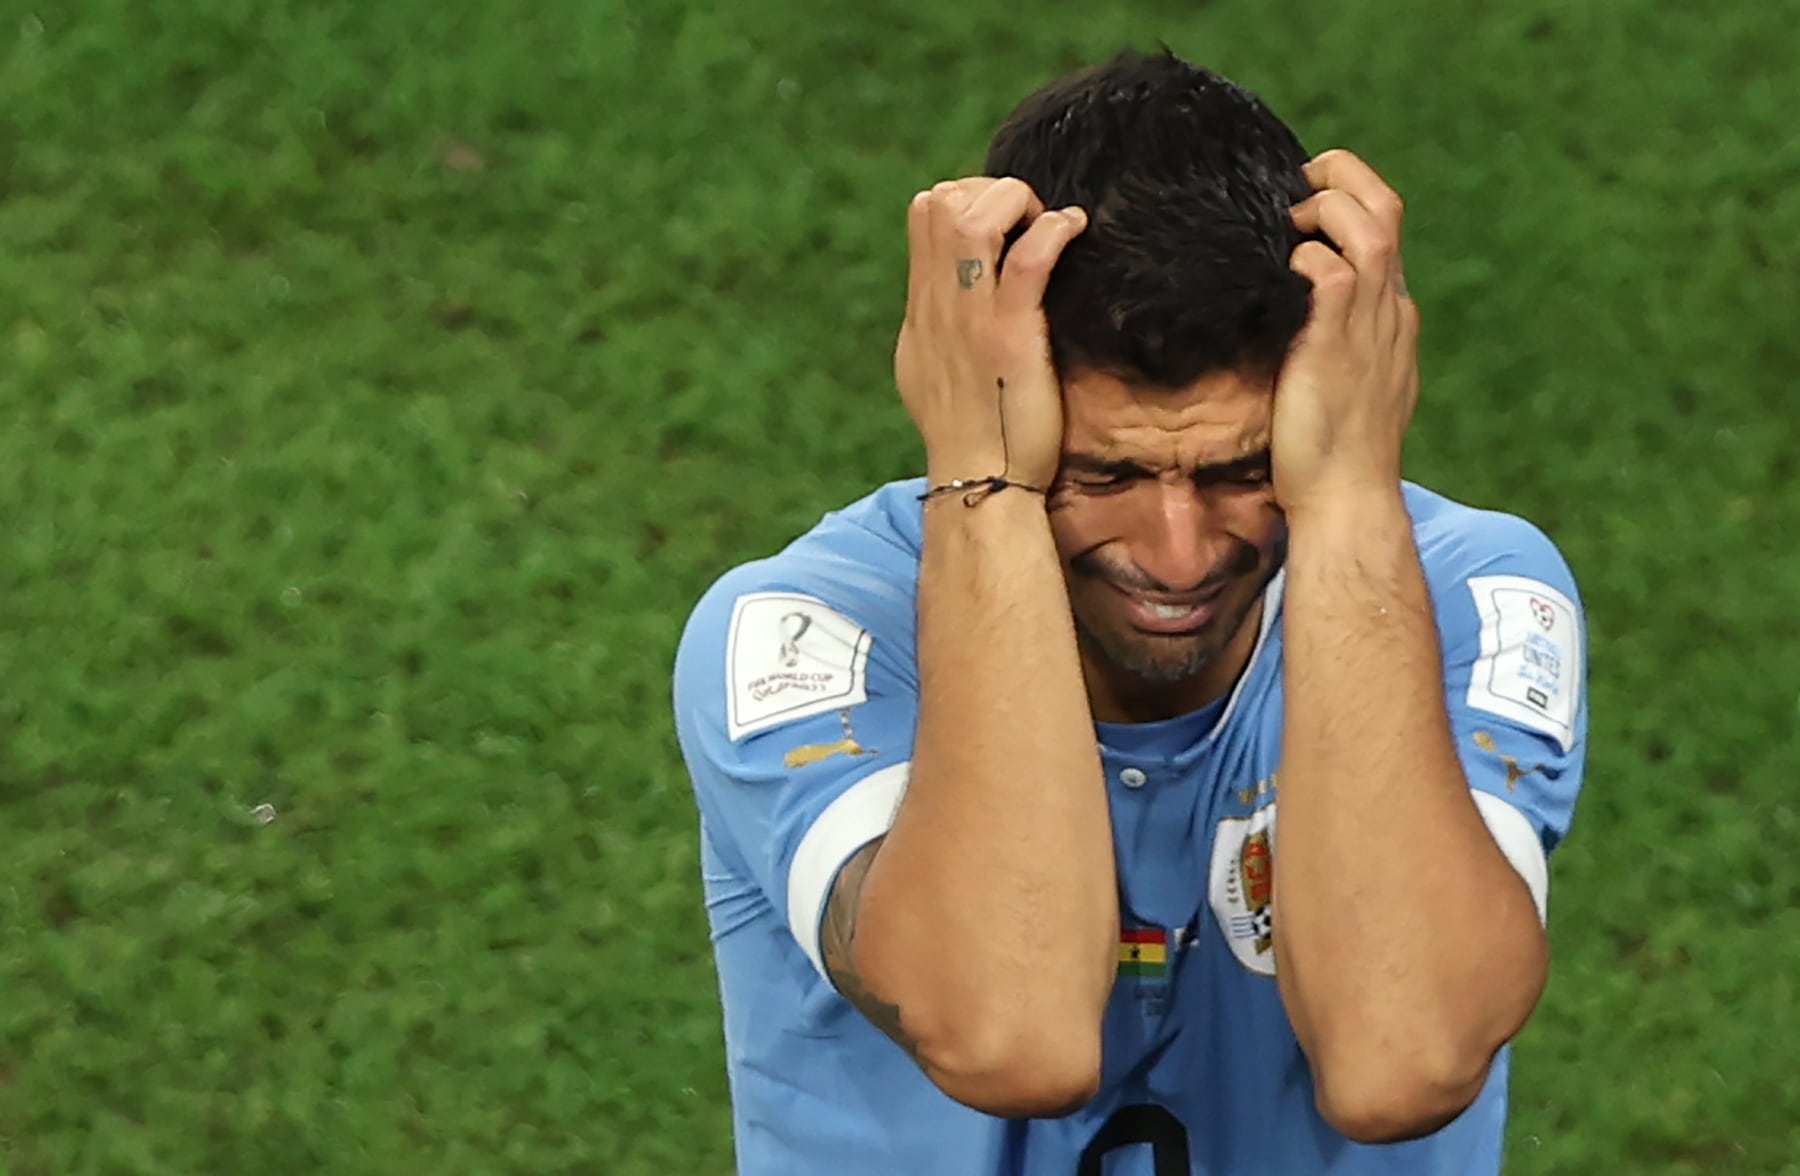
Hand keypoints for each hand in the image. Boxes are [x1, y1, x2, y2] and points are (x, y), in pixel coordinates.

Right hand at [893, 177, 1088, 489]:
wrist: (980, 485)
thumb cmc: (973, 436)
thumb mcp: (934, 371)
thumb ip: (941, 327)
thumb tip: (948, 300)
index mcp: (923, 310)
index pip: (923, 213)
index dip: (968, 195)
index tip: (1006, 218)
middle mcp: (938, 305)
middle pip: (939, 202)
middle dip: (989, 189)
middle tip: (1029, 218)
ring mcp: (971, 318)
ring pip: (970, 217)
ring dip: (1015, 202)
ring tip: (1047, 223)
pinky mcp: (1009, 336)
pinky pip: (1027, 259)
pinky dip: (1053, 230)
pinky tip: (1074, 230)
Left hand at [1271, 150, 1420, 516]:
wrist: (1346, 499)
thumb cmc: (1331, 454)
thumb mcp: (1342, 385)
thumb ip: (1330, 344)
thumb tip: (1287, 320)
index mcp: (1392, 316)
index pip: (1383, 230)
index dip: (1346, 201)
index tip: (1301, 203)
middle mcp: (1389, 310)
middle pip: (1386, 208)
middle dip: (1343, 176)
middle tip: (1294, 184)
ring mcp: (1370, 325)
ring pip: (1369, 227)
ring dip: (1325, 207)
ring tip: (1285, 221)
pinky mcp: (1337, 346)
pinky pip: (1334, 274)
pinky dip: (1304, 260)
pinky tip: (1277, 272)